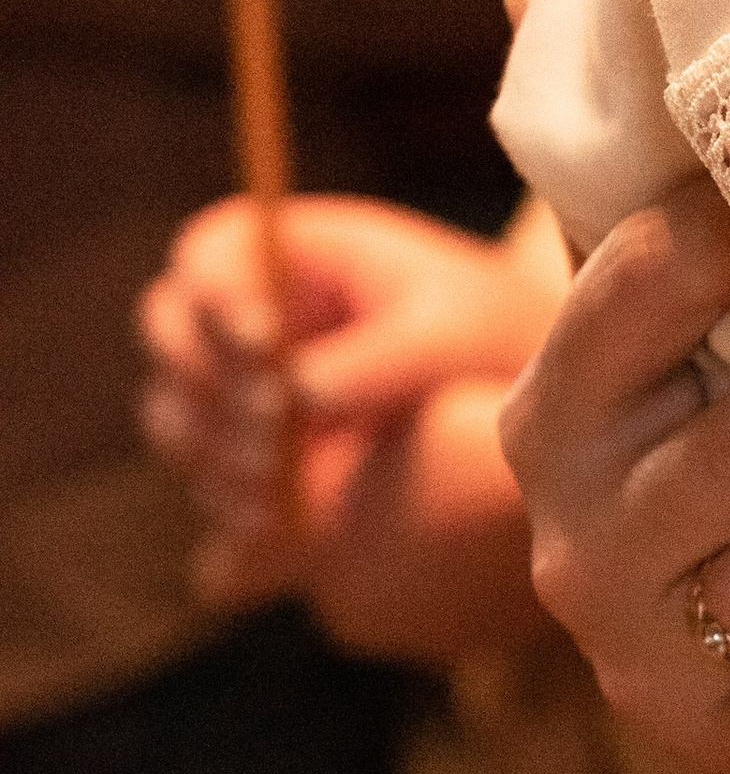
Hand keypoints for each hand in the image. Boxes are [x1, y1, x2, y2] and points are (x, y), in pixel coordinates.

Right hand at [137, 193, 563, 643]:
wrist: (515, 405)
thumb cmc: (487, 336)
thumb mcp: (453, 332)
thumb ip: (380, 356)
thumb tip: (301, 395)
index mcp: (289, 254)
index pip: (208, 258)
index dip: (221, 300)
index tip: (267, 347)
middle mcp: (247, 315)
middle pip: (169, 333)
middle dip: (211, 379)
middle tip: (278, 424)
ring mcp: (237, 386)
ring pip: (175, 412)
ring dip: (214, 446)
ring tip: (280, 477)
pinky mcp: (249, 454)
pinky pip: (206, 477)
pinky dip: (230, 496)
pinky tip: (276, 518)